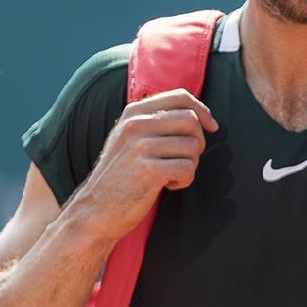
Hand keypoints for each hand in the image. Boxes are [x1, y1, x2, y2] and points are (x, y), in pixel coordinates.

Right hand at [72, 89, 217, 242]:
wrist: (95, 209)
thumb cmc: (119, 175)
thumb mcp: (128, 138)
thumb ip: (154, 120)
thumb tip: (197, 113)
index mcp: (133, 112)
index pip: (180, 96)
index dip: (202, 110)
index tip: (211, 127)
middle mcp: (136, 124)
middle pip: (191, 120)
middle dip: (198, 142)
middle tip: (184, 159)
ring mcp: (141, 147)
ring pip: (193, 146)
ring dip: (190, 165)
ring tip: (170, 175)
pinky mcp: (149, 171)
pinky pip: (187, 168)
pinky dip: (185, 180)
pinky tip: (168, 186)